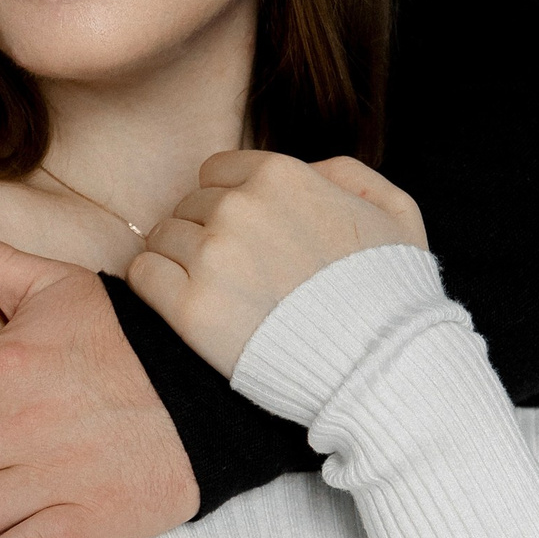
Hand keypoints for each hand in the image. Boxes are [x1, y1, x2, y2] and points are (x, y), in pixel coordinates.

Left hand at [131, 151, 427, 379]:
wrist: (380, 366)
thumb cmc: (392, 294)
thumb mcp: (395, 213)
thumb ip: (346, 175)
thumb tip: (308, 171)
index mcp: (281, 176)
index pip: (217, 171)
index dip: (226, 200)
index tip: (243, 234)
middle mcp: (238, 208)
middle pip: (188, 206)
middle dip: (205, 232)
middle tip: (234, 272)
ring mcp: (211, 258)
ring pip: (162, 238)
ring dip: (179, 261)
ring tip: (215, 292)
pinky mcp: (190, 309)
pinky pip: (143, 275)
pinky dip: (155, 285)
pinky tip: (183, 304)